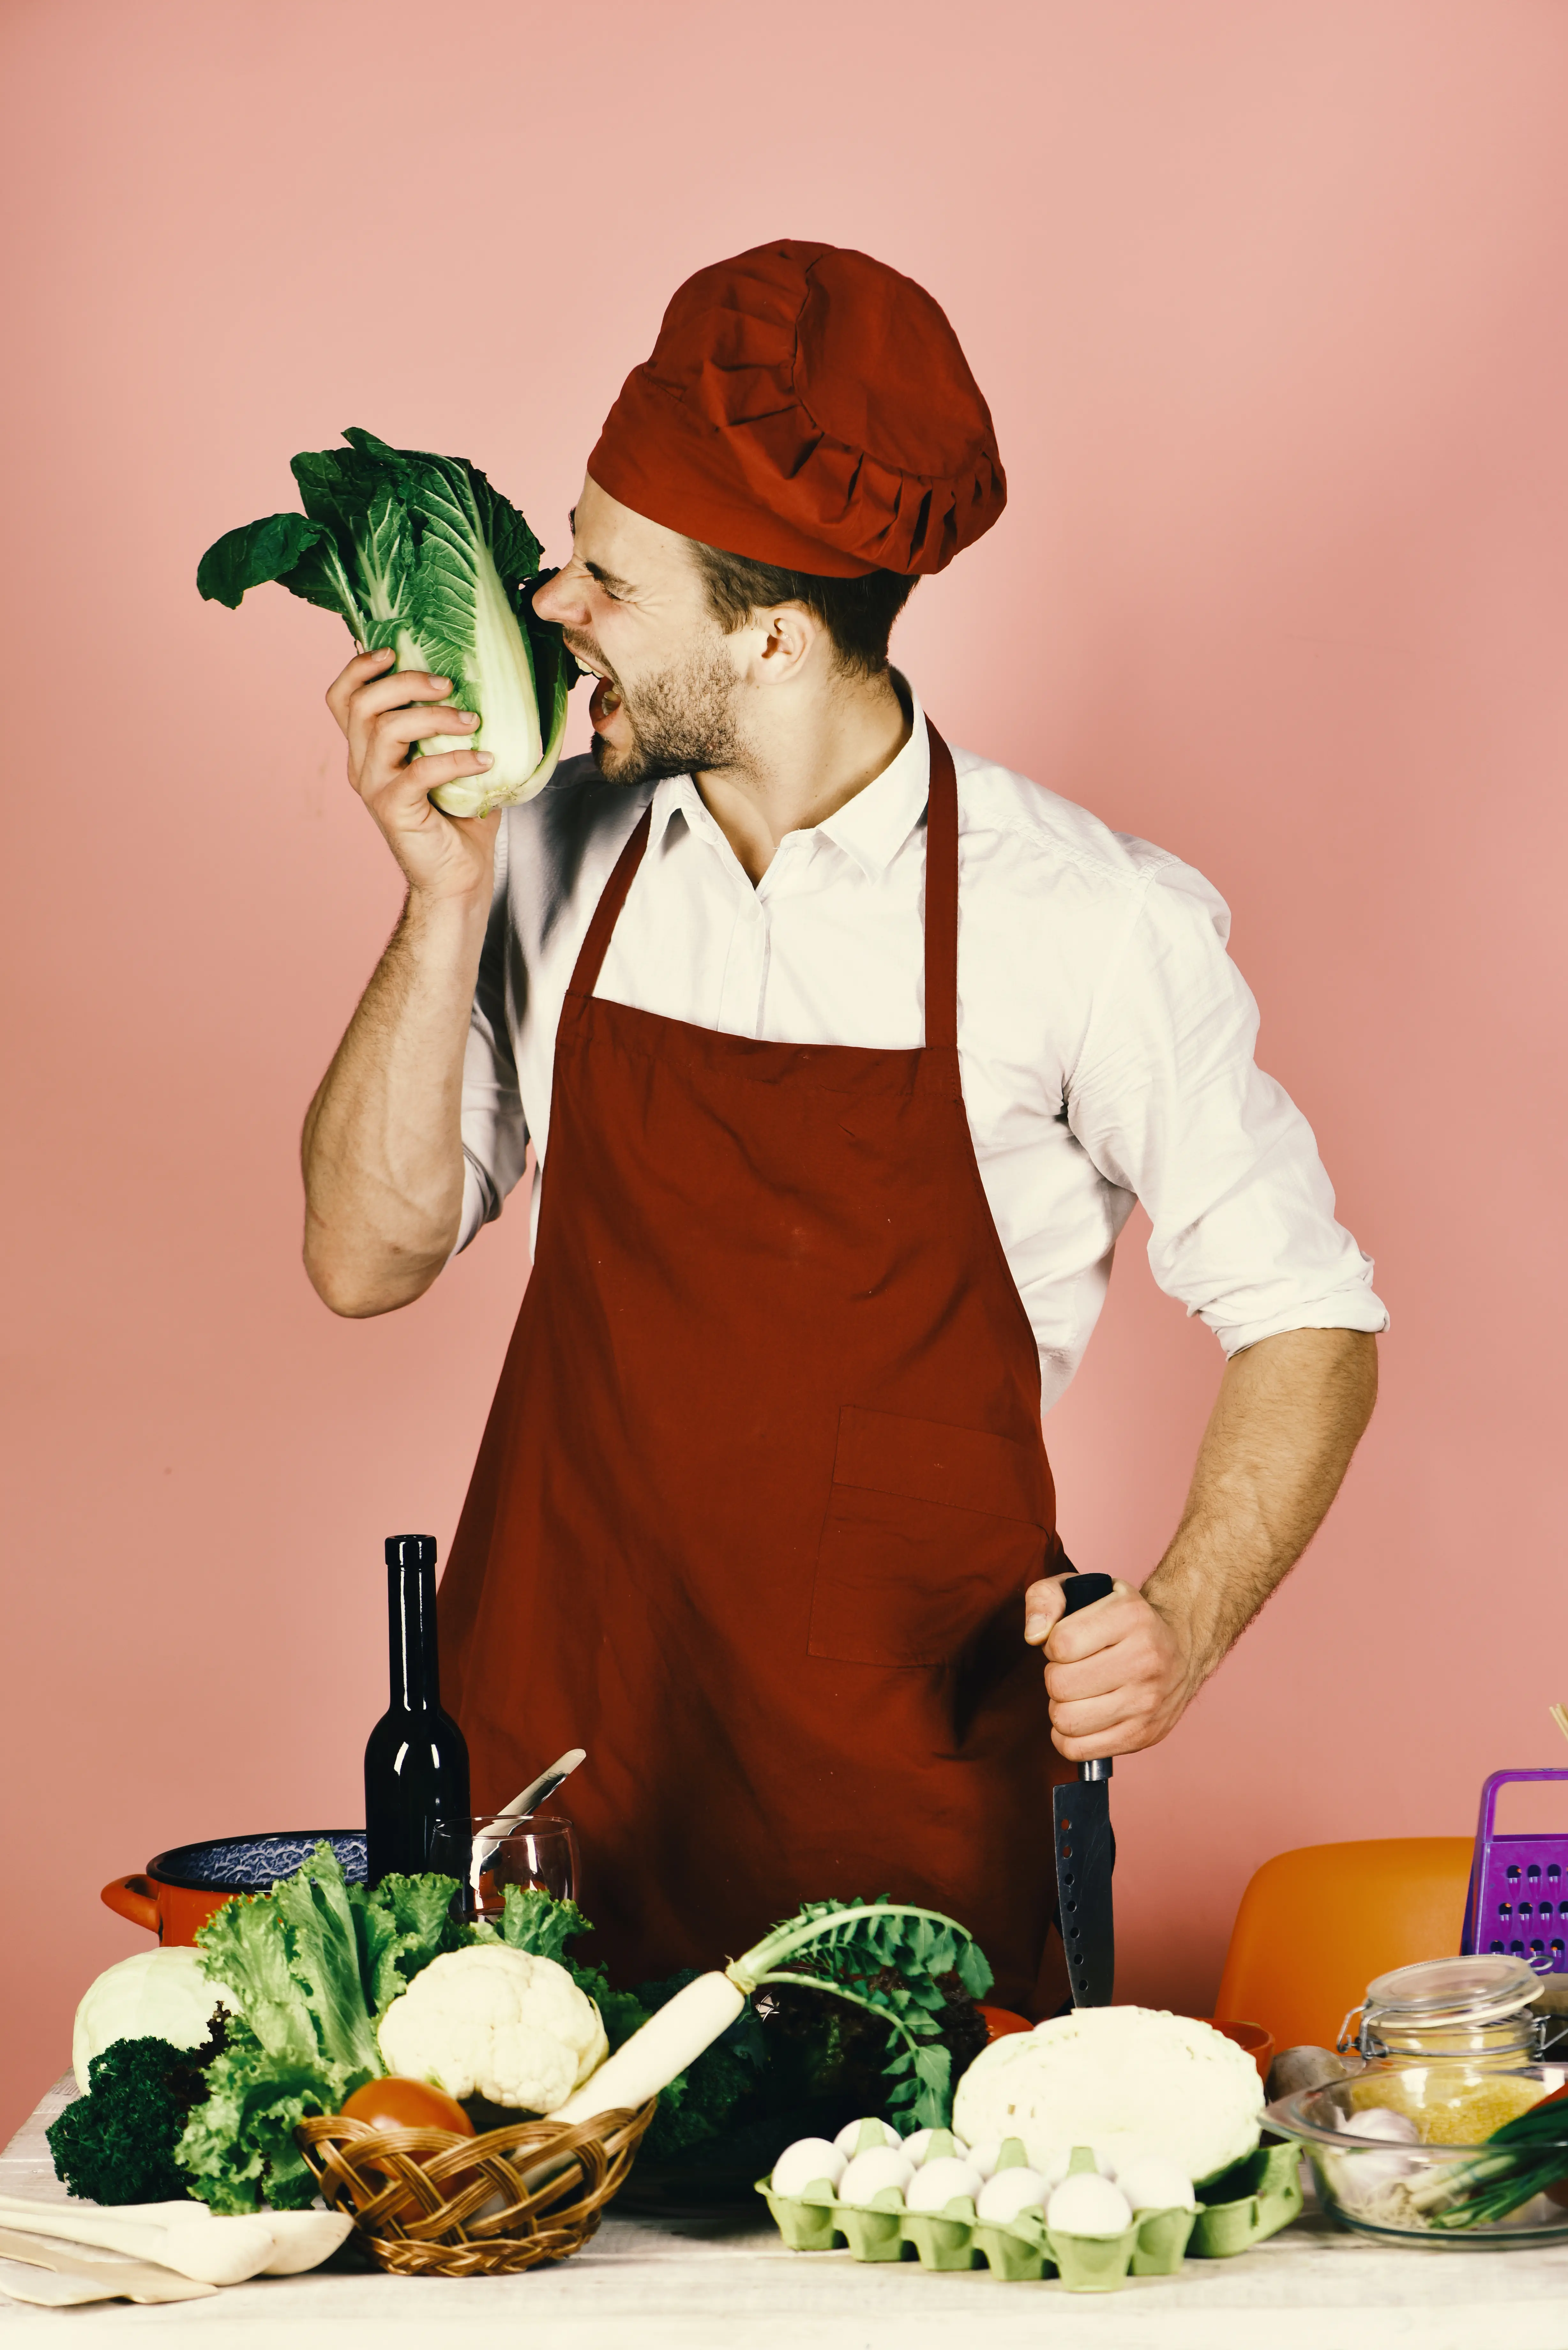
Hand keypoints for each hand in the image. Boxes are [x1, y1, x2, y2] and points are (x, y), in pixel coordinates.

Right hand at [326, 648, 499, 905]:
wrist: (458, 876)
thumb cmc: (459, 817)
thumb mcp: (450, 760)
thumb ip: (449, 726)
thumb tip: (482, 681)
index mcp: (367, 749)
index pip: (342, 697)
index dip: (360, 668)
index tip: (395, 652)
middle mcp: (361, 764)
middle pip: (363, 704)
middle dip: (406, 684)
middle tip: (448, 686)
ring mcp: (374, 787)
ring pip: (386, 730)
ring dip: (434, 717)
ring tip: (473, 721)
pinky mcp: (393, 810)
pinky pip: (419, 771)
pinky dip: (455, 759)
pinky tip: (484, 760)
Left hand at [1022, 1575, 1199, 1759]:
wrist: (1182, 1645)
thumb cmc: (1119, 1618)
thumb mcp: (1083, 1589)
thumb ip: (1044, 1598)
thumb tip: (1033, 1636)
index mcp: (1131, 1616)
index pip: (1060, 1643)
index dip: (1052, 1644)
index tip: (1068, 1641)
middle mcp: (1145, 1659)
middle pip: (1061, 1685)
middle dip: (1055, 1677)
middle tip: (1072, 1669)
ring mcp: (1148, 1702)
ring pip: (1067, 1720)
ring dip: (1060, 1708)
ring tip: (1077, 1694)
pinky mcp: (1144, 1734)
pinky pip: (1080, 1750)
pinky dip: (1067, 1738)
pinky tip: (1079, 1718)